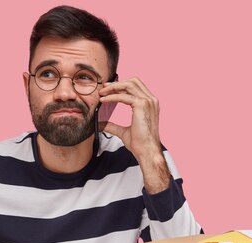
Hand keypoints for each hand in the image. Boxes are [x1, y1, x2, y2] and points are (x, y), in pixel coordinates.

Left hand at [99, 77, 169, 192]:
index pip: (135, 86)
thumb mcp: (123, 131)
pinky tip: (104, 101)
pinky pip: (124, 96)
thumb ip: (112, 126)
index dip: (121, 85)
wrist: (147, 151)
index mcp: (150, 104)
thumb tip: (100, 125)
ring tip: (102, 93)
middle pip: (133, 81)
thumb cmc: (139, 144)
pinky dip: (112, 96)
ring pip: (129, 84)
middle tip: (103, 89)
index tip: (107, 90)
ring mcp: (148, 101)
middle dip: (117, 83)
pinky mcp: (142, 105)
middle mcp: (151, 100)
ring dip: (113, 87)